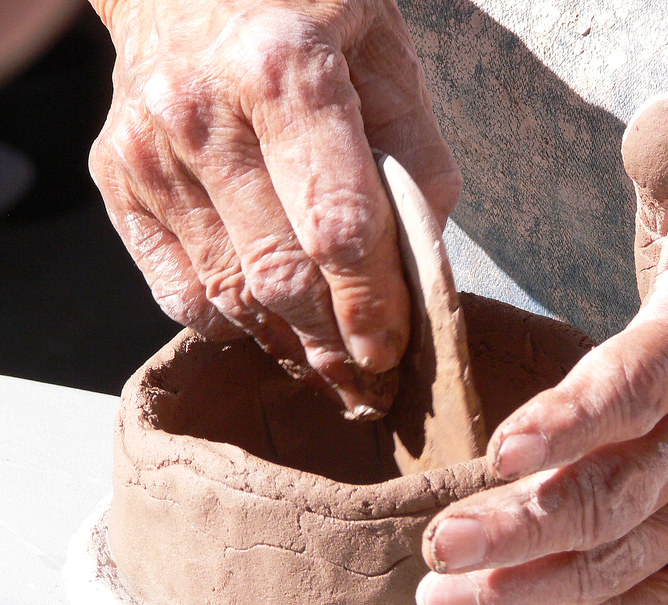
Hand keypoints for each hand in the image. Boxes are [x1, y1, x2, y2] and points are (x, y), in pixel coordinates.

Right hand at [88, 0, 459, 416]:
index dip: (372, 307)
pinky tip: (270, 322)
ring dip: (289, 345)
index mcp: (285, 71)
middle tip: (369, 376)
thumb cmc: (308, 17)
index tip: (394, 350)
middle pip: (282, 278)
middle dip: (335, 344)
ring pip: (230, 296)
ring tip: (329, 361)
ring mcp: (149, 150)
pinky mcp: (117, 179)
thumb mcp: (387, 62)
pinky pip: (179, 293)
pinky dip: (232, 324)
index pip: (339, 230)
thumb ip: (417, 166)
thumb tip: (419, 273)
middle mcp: (203, 111)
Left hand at [415, 94, 667, 604]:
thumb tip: (662, 120)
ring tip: (448, 597)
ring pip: (624, 557)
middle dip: (524, 526)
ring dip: (533, 584)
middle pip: (616, 492)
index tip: (502, 449)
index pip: (635, 386)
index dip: (572, 421)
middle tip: (441, 544)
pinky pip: (664, 601)